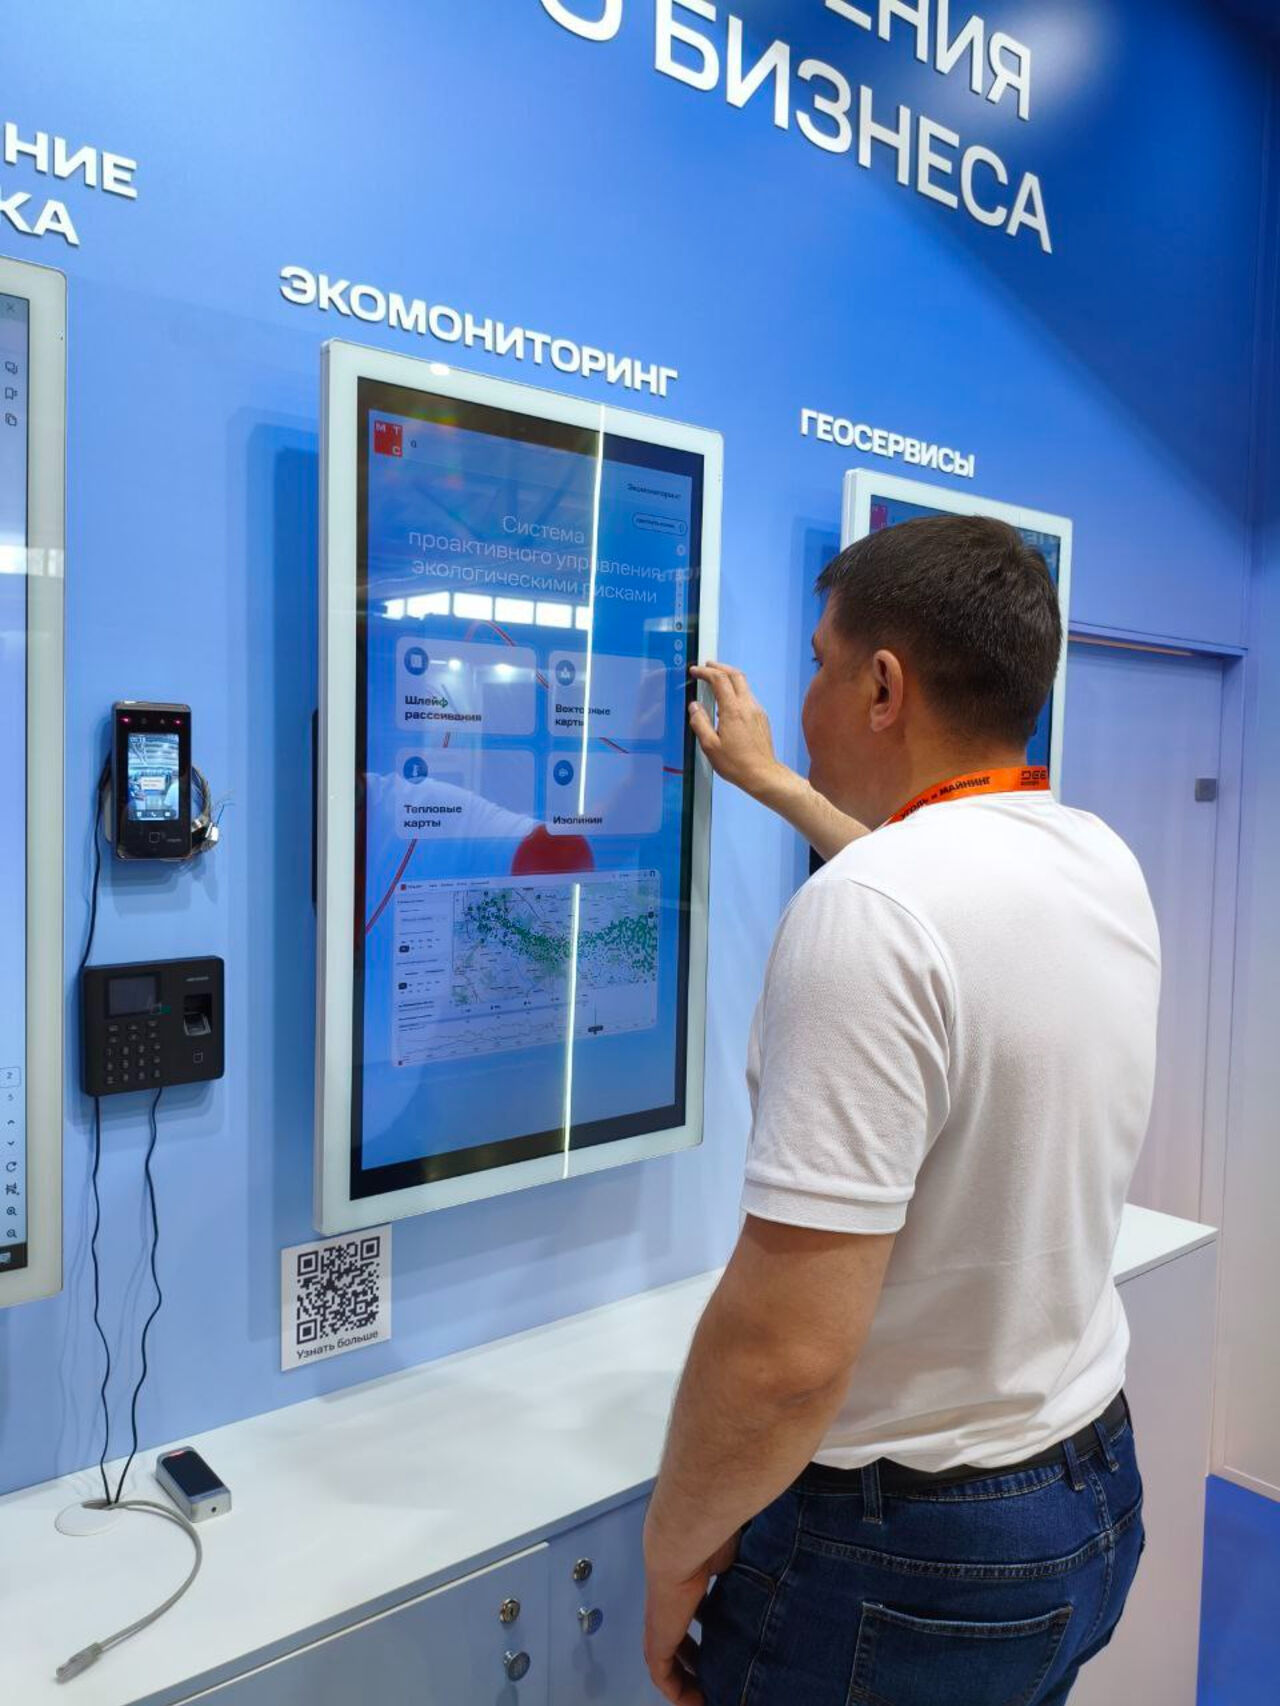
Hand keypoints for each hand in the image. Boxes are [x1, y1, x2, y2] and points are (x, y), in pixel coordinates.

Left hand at [643, 1534, 738, 1704]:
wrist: (684, 1539)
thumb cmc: (715, 1533)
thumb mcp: (740, 1550)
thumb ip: (753, 1561)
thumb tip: (779, 1557)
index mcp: (691, 1574)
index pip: (696, 1605)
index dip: (709, 1622)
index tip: (727, 1636)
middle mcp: (673, 1599)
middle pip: (680, 1635)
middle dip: (697, 1655)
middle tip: (717, 1672)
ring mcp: (662, 1619)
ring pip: (670, 1656)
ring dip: (687, 1676)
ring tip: (707, 1693)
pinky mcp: (657, 1638)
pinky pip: (662, 1673)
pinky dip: (677, 1689)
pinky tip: (694, 1702)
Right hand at [688, 663, 787, 800]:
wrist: (762, 774)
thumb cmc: (735, 763)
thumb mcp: (710, 745)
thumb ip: (700, 722)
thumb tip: (694, 706)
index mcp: (733, 710)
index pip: (719, 679)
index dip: (706, 672)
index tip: (695, 671)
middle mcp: (747, 705)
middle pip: (736, 675)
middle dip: (720, 667)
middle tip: (707, 666)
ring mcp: (757, 710)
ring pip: (744, 685)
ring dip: (729, 678)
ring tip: (715, 682)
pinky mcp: (762, 718)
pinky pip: (747, 697)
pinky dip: (736, 691)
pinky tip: (727, 703)